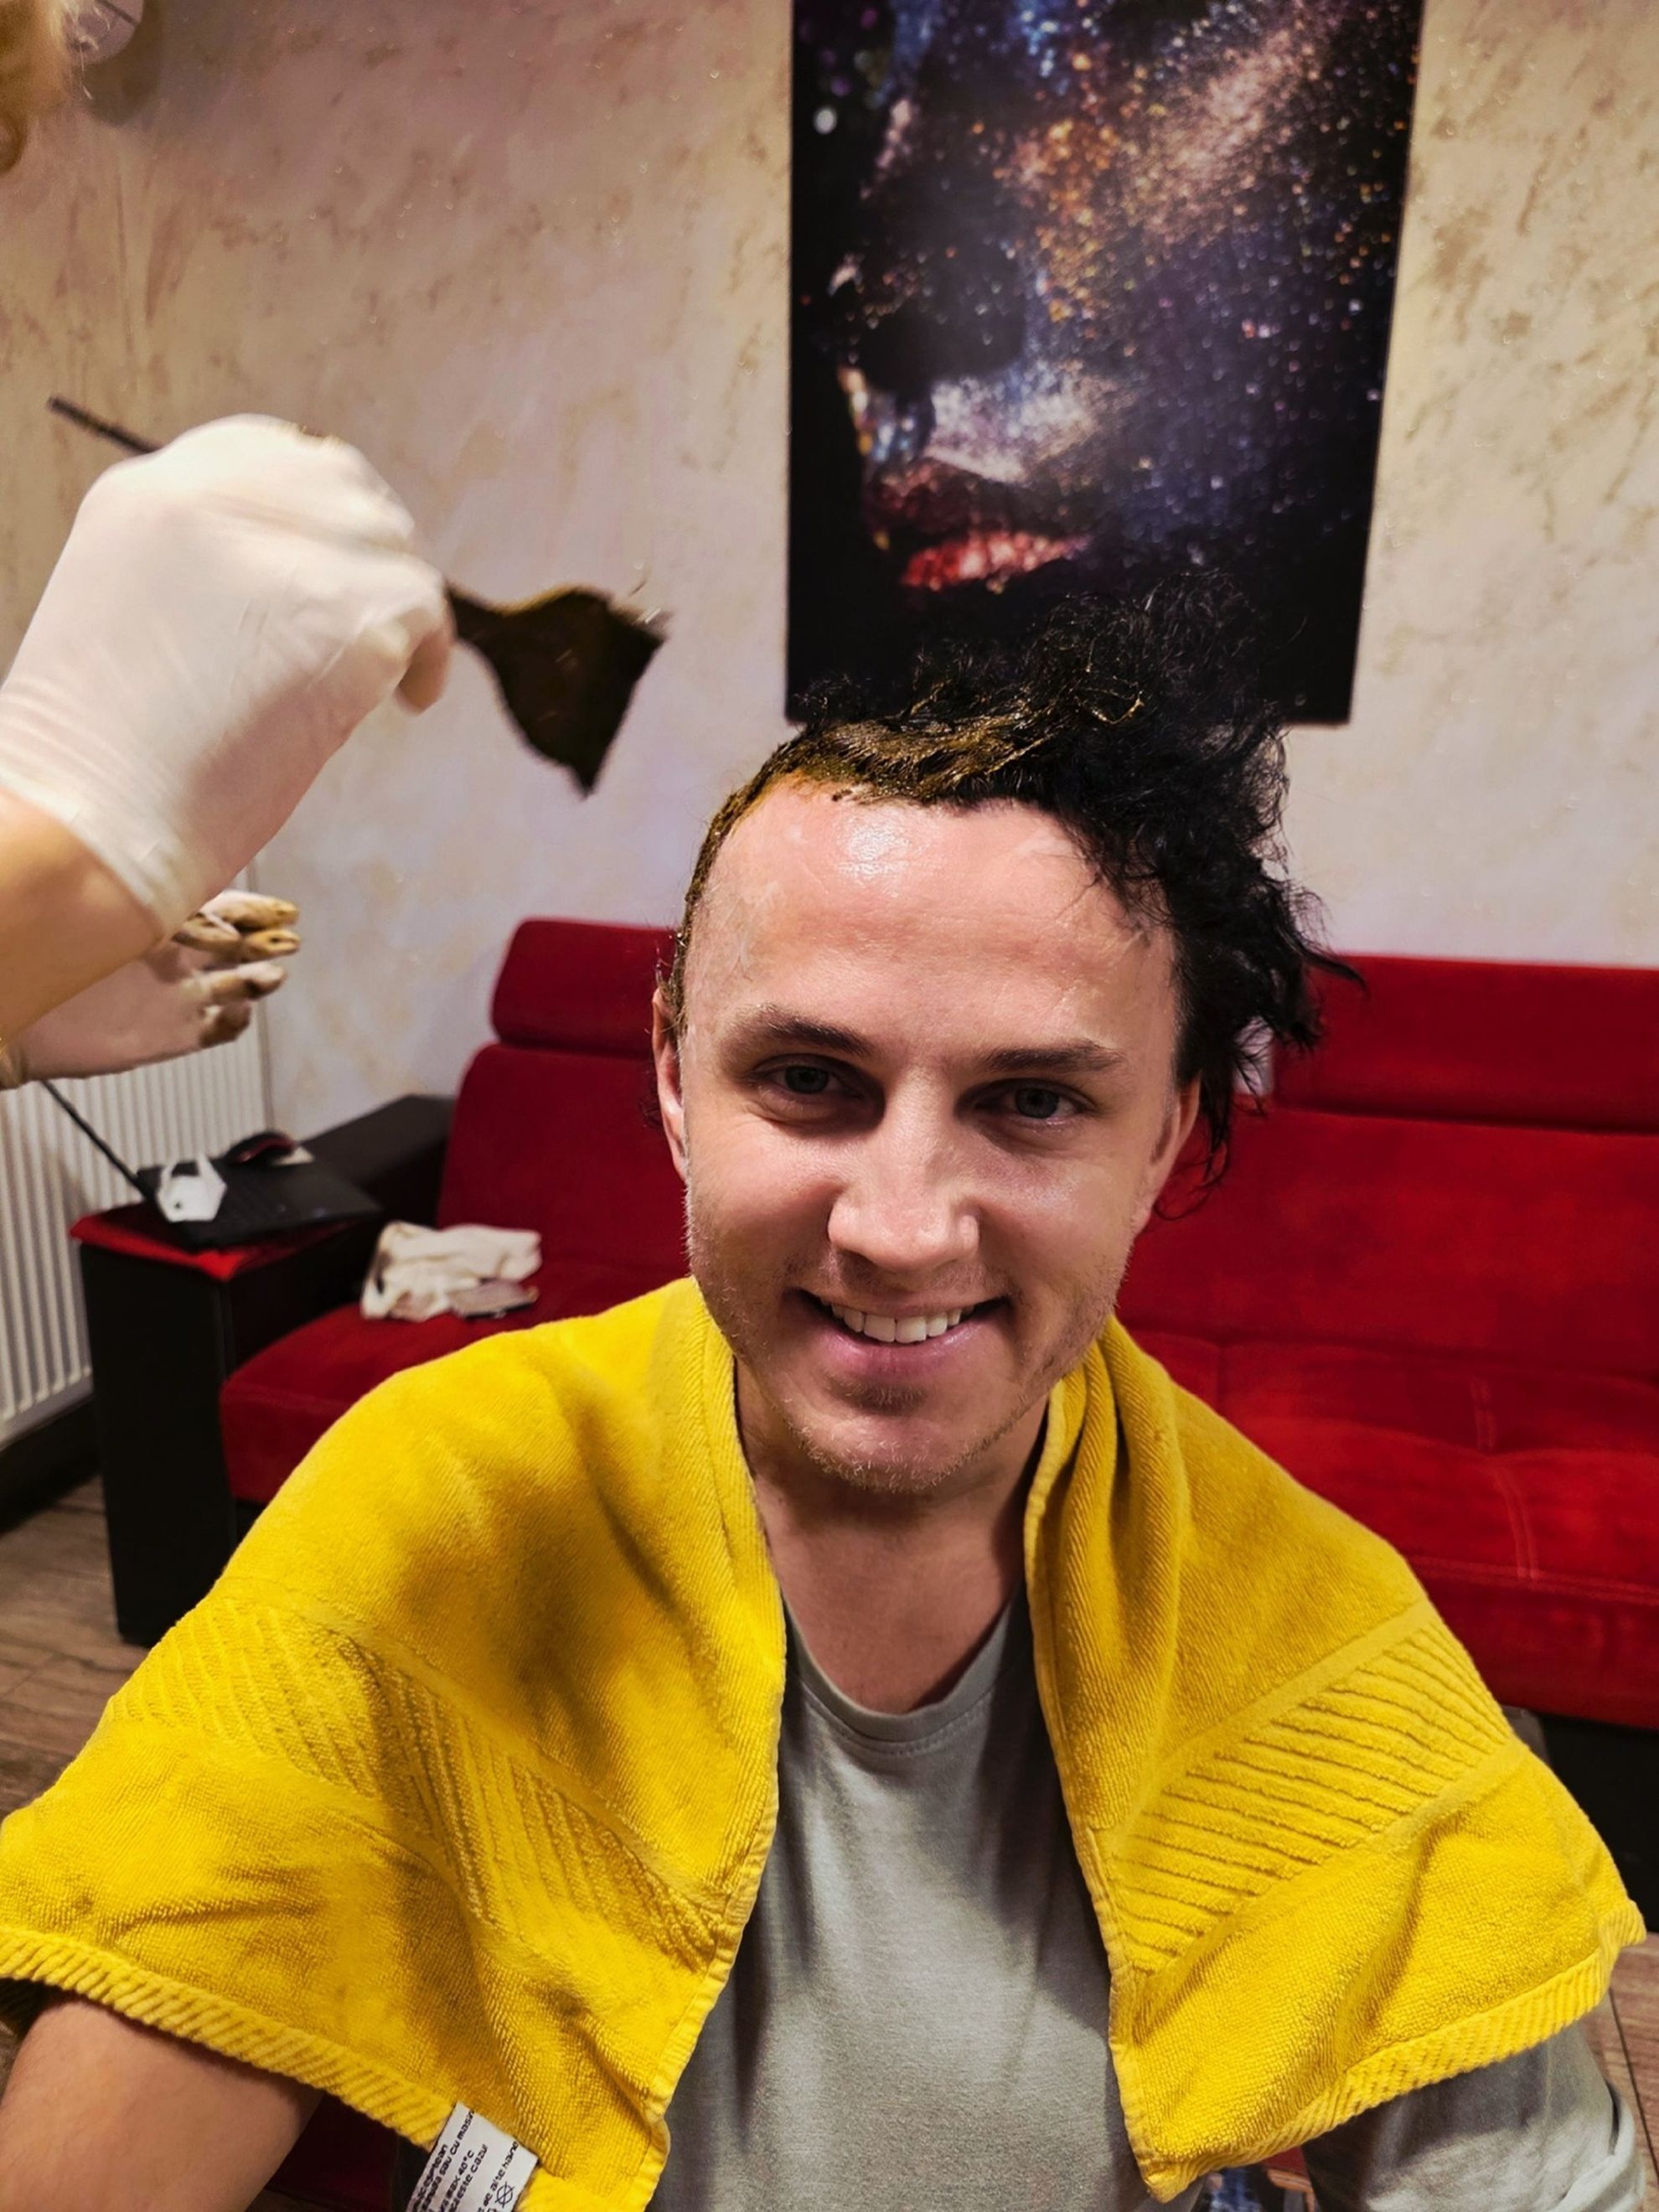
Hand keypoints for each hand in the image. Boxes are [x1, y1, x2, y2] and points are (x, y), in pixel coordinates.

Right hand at [0, 415, 452, 933]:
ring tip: (384, 678)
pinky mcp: (345, 612)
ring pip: (393, 548)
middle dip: (372, 554)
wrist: (91, 819)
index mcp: (151, 491)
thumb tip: (310, 584)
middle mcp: (214, 496)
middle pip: (345, 488)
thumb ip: (213, 572)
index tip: (338, 566)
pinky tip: (406, 702)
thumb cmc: (106, 757)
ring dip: (400, 610)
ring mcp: (284, 548)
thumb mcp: (138, 612)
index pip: (274, 454)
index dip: (322, 513)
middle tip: (379, 626)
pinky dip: (429, 657)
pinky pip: (427, 610)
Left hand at [1, 892, 298, 1084]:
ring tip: (274, 977)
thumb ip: (147, 906)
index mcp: (159, 925)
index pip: (219, 912)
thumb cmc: (49, 959)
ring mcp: (176, 998)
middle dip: (267, 940)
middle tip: (291, 937)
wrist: (21, 1019)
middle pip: (237, 947)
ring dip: (258, 981)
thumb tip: (190, 886)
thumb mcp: (100, 919)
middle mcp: (174, 959)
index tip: (281, 909)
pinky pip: (217, 1030)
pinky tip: (239, 1013)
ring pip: (235, 987)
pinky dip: (235, 1023)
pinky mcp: (172, 1036)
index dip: (253, 910)